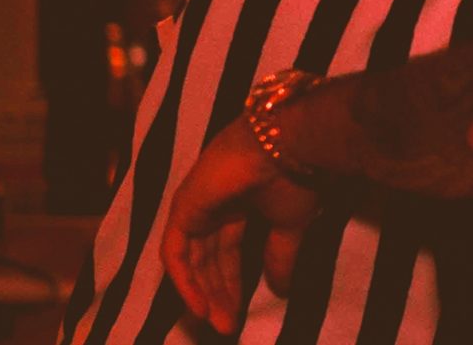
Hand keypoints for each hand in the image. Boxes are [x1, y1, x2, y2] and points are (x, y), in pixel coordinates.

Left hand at [161, 122, 322, 333]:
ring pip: (193, 259)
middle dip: (220, 293)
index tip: (241, 313)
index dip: (234, 283)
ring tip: (217, 322)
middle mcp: (215, 206)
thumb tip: (281, 290)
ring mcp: (196, 206)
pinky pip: (177, 252)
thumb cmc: (296, 178)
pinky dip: (185, 281)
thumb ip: (280, 256)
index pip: (228, 252)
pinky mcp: (184, 209)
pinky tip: (198, 305)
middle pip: (210, 259)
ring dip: (203, 293)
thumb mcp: (291, 225)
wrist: (290, 146)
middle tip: (228, 325)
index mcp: (240, 205)